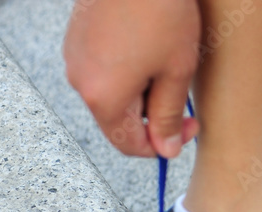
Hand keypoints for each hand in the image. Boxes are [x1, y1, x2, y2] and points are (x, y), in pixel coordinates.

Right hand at [64, 0, 200, 157]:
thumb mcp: (175, 70)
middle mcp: (80, 81)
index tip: (187, 127)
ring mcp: (74, 56)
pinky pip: (102, 70)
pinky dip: (126, 72)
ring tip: (166, 65)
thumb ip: (169, 115)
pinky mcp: (77, 37)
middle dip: (152, 117)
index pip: (129, 144)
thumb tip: (167, 148)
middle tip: (181, 97)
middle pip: (118, 121)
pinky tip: (148, 49)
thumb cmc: (160, 10)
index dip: (161, 144)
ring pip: (111, 95)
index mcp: (104, 97)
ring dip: (140, 93)